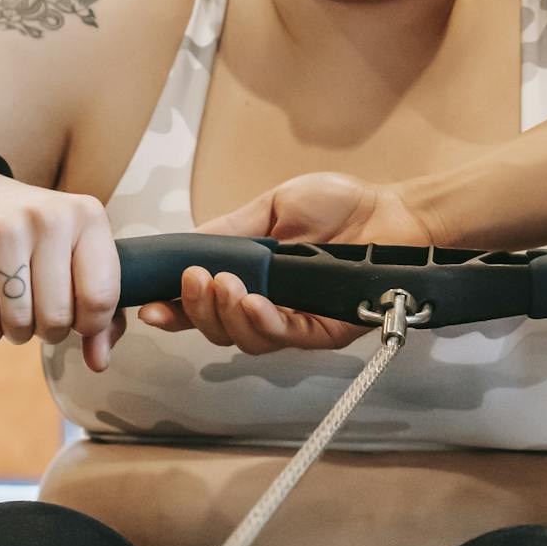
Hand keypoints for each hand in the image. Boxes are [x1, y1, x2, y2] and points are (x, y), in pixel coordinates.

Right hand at [0, 170, 124, 372]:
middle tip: (42, 318)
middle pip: (57, 315)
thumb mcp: (78, 256)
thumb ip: (102, 312)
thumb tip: (99, 363)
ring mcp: (6, 228)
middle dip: (51, 332)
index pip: (101, 297)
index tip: (79, 321)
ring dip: (18, 333)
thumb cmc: (38, 238)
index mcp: (88, 217)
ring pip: (18, 320)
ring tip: (18, 315)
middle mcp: (50, 218)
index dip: (91, 326)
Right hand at [138, 172, 433, 355]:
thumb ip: (228, 231)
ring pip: (246, 339)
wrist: (396, 211)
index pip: (203, 305)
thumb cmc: (343, 207)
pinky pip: (286, 337)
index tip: (150, 306)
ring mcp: (297, 322)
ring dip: (226, 315)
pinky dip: (263, 323)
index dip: (174, 310)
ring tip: (225, 285)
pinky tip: (253, 304)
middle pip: (217, 330)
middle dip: (195, 310)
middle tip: (195, 280)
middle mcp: (269, 306)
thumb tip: (182, 247)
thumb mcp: (271, 208)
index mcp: (251, 279)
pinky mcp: (326, 330)